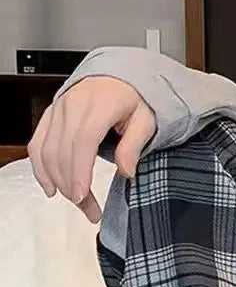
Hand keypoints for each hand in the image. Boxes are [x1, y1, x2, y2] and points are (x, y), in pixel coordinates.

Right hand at [27, 76, 155, 223]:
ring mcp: (58, 109)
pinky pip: (37, 143)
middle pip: (63, 150)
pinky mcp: (50, 115)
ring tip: (78, 203)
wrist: (120, 76)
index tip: (81, 195)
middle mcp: (73, 105)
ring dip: (58, 181)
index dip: (79, 170)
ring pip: (47, 150)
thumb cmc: (136, 98)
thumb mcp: (147, 119)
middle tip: (90, 209)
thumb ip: (135, 145)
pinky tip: (50, 188)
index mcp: (100, 104)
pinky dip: (40, 168)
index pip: (83, 140)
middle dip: (72, 184)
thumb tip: (127, 172)